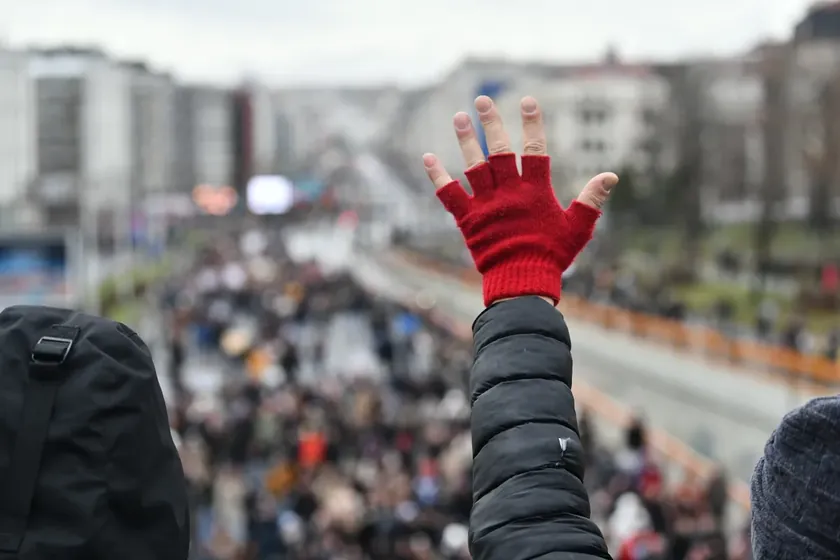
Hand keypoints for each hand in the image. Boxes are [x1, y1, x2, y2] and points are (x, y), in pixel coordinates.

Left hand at [422, 95, 617, 305]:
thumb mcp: (578, 228)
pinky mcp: (468, 219)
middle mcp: (509, 193)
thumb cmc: (552, 256)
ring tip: (458, 117)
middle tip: (482, 100)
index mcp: (535, 192)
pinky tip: (427, 157)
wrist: (521, 281)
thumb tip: (611, 175)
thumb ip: (591, 200)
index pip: (535, 150)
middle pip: (500, 151)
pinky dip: (438, 176)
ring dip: (465, 141)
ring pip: (474, 166)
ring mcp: (486, 205)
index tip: (528, 101)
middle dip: (491, 123)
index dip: (532, 124)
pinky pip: (449, 194)